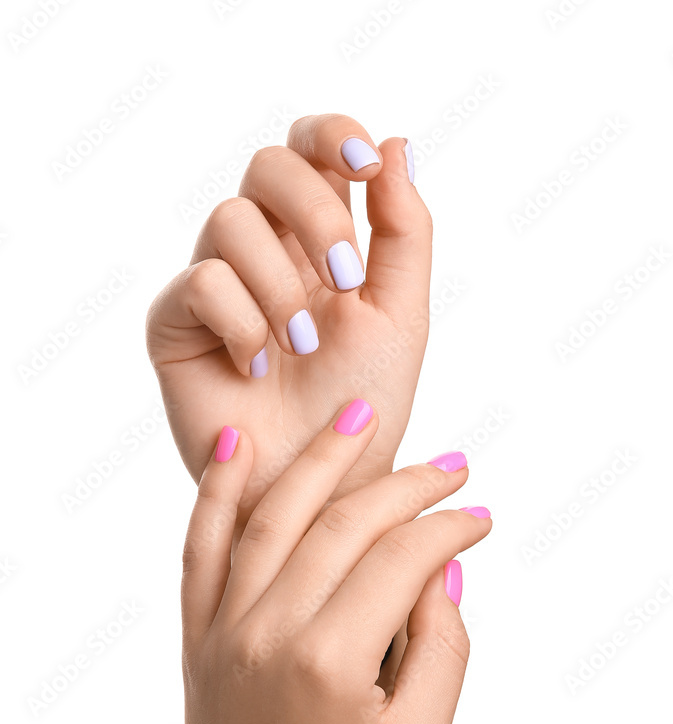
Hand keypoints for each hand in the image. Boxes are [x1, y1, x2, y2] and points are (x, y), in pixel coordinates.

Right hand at [146, 114, 431, 531]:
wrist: (319, 484)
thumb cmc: (360, 407)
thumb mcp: (400, 315)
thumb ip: (403, 232)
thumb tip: (397, 145)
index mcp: (319, 244)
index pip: (312, 152)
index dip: (333, 136)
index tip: (367, 165)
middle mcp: (265, 255)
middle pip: (267, 166)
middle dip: (313, 214)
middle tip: (344, 282)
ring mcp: (216, 286)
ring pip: (230, 220)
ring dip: (280, 286)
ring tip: (299, 347)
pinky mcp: (175, 324)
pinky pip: (201, 282)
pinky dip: (242, 324)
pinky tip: (256, 369)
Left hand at [173, 401, 490, 723]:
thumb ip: (441, 645)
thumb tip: (441, 565)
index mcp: (330, 662)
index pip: (399, 559)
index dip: (448, 527)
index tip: (480, 515)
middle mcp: (267, 633)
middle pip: (340, 525)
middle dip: (403, 486)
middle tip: (450, 462)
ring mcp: (223, 632)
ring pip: (271, 518)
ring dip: (318, 462)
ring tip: (358, 420)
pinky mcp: (197, 640)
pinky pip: (200, 551)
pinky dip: (217, 495)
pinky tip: (240, 448)